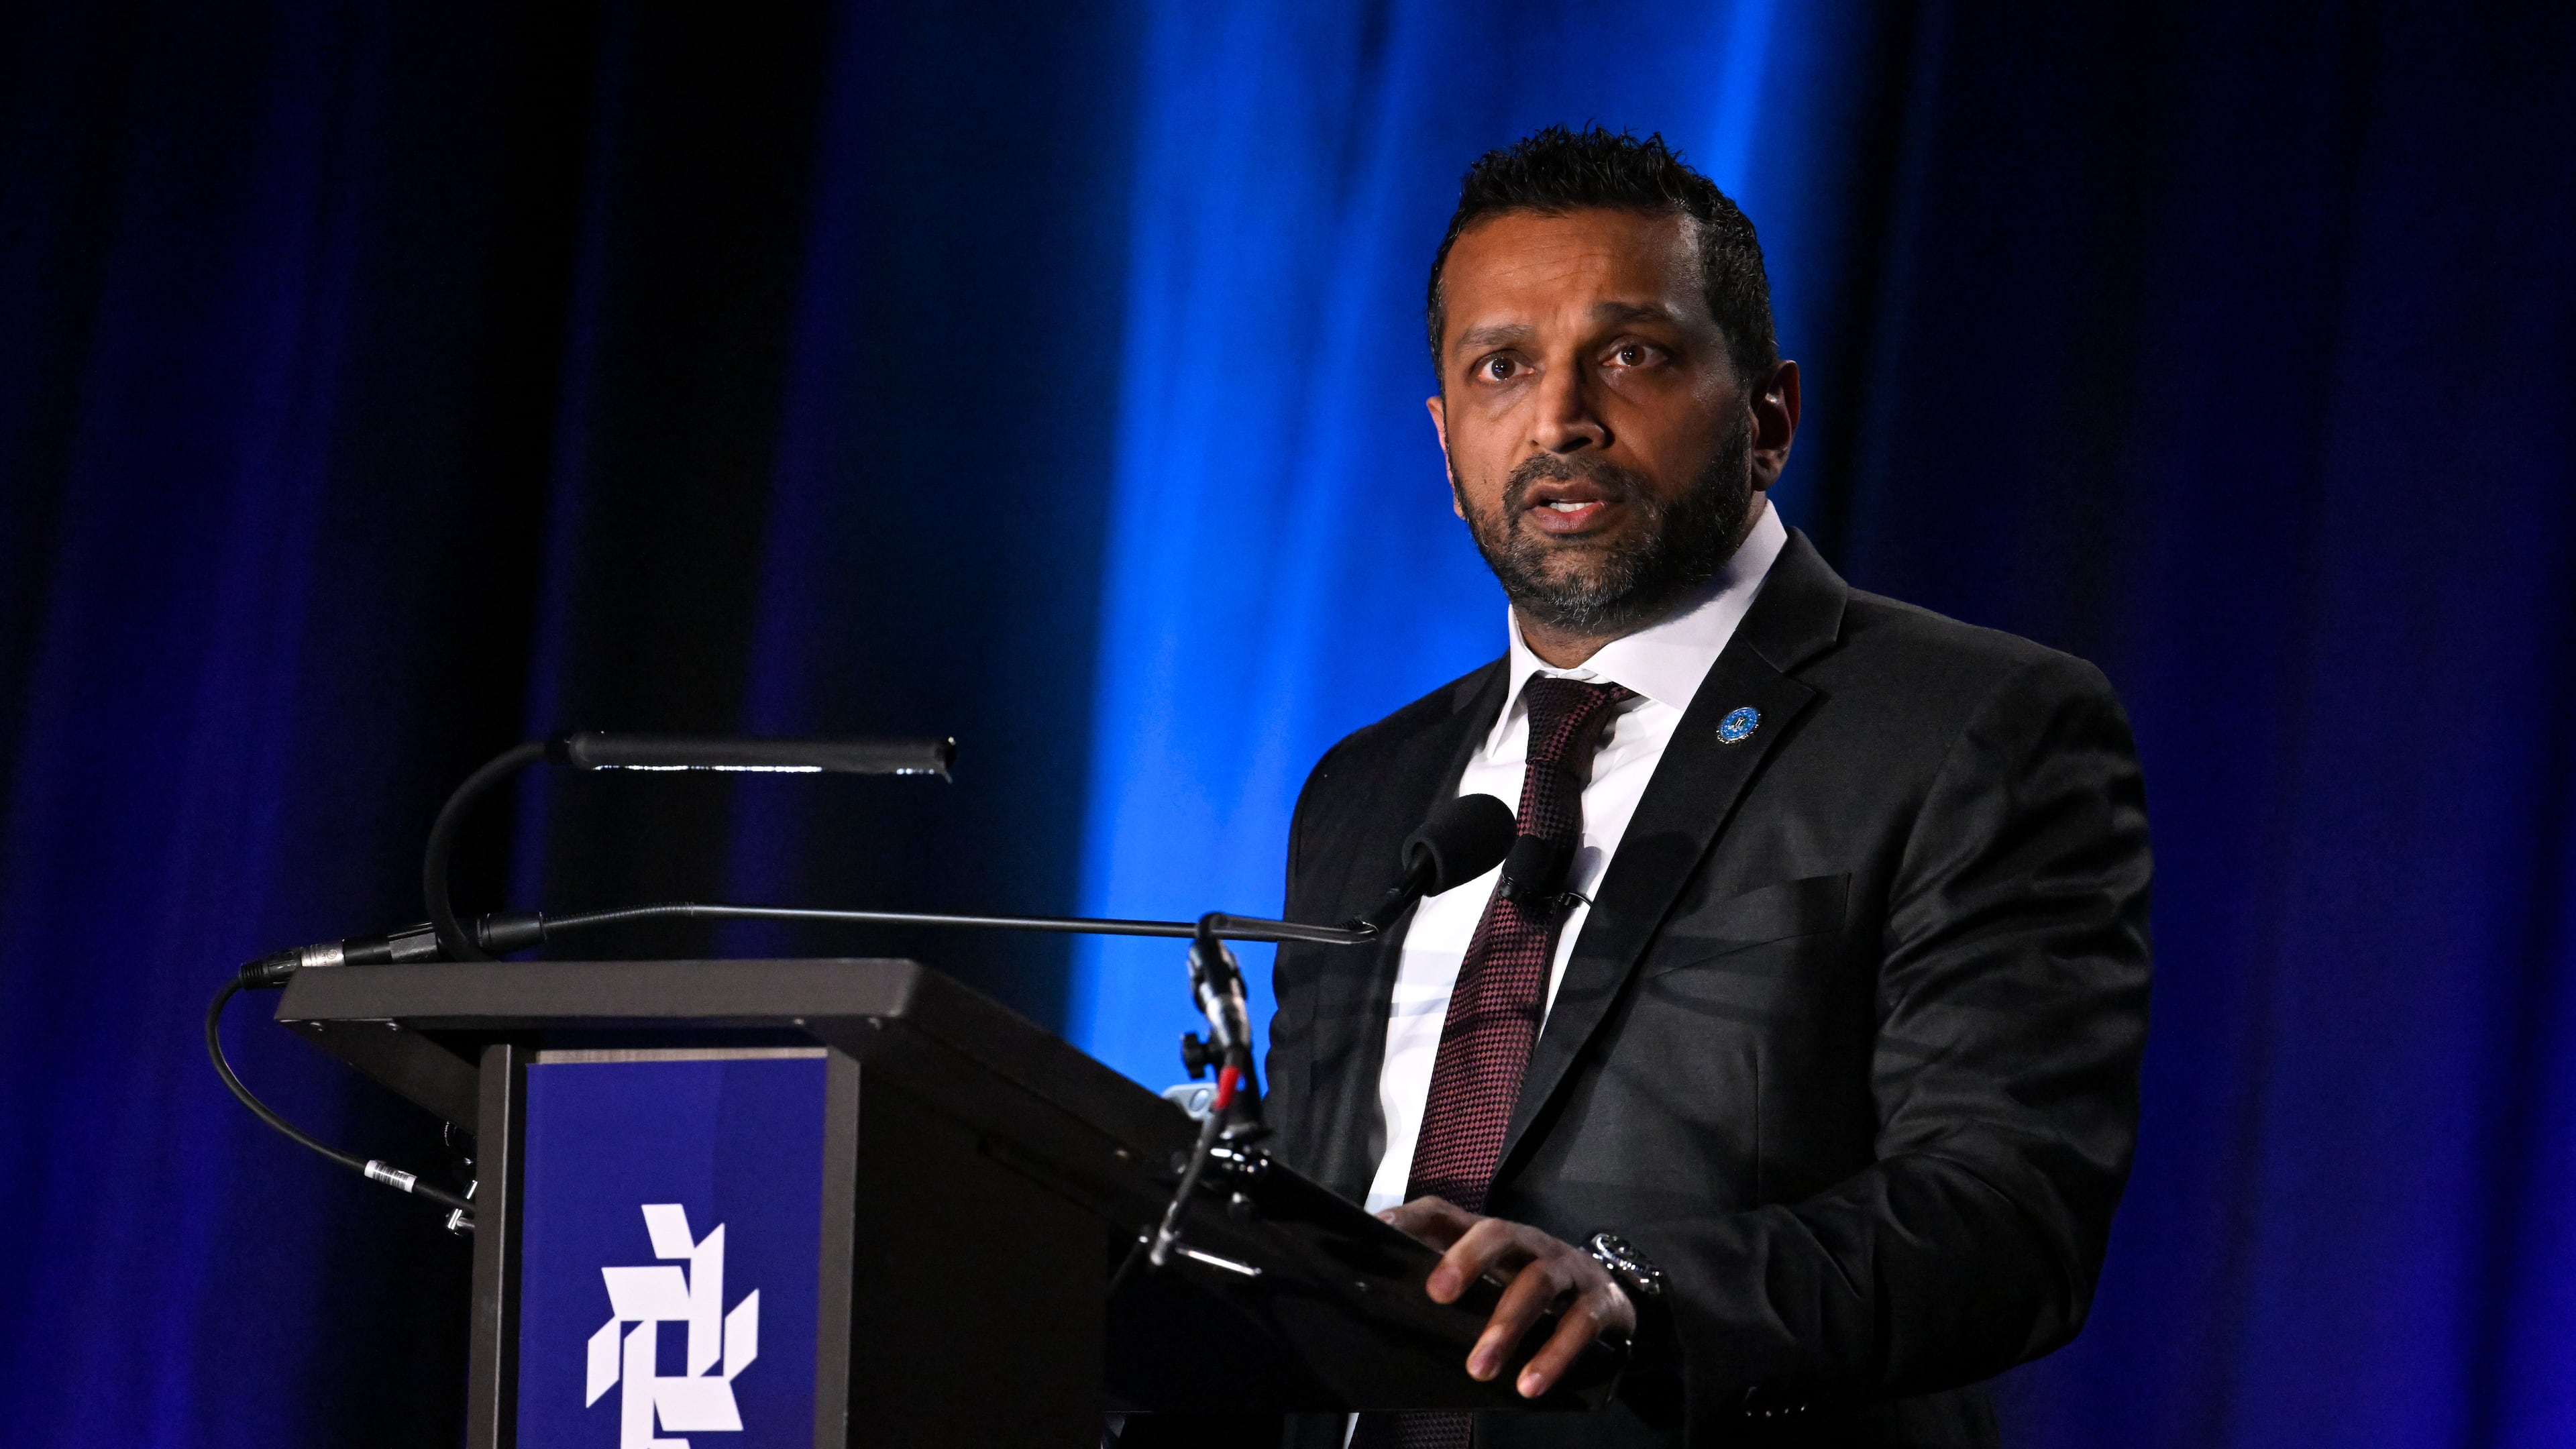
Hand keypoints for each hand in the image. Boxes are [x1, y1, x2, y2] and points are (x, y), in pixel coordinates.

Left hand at [1379, 1196, 1635, 1398]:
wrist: (1612, 1302)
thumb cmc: (1534, 1293)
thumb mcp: (1494, 1282)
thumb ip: (1454, 1290)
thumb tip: (1393, 1309)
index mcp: (1494, 1238)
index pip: (1447, 1214)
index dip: (1414, 1217)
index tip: (1382, 1230)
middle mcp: (1530, 1244)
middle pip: (1497, 1233)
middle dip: (1466, 1260)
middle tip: (1437, 1295)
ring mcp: (1567, 1269)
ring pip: (1536, 1283)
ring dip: (1506, 1327)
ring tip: (1480, 1368)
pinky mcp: (1600, 1302)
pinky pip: (1579, 1324)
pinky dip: (1554, 1356)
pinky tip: (1529, 1384)